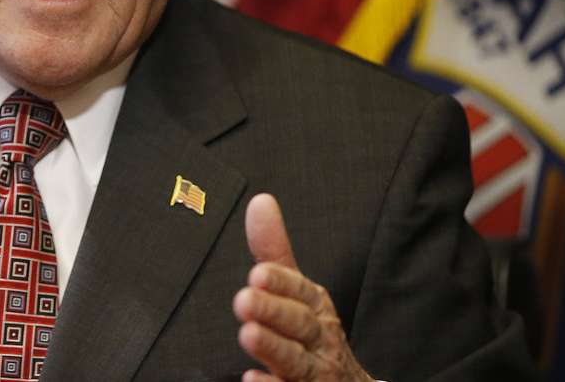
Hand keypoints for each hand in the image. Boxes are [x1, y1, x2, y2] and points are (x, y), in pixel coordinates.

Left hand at [232, 194, 373, 381]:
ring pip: (297, 361)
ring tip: (247, 335)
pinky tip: (253, 379)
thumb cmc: (315, 334)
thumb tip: (260, 201)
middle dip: (274, 311)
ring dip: (273, 347)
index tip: (257, 274)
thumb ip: (275, 250)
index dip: (281, 283)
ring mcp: (317, 372)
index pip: (300, 290)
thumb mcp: (298, 291)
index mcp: (316, 307)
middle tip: (244, 299)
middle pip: (299, 324)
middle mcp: (320, 338)